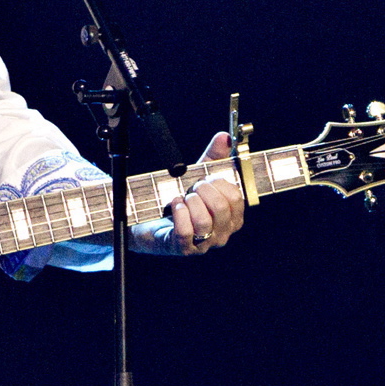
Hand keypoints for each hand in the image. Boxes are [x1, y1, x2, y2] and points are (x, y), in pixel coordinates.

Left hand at [132, 131, 246, 255]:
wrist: (147, 220)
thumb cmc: (180, 200)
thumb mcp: (197, 175)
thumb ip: (213, 157)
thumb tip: (224, 137)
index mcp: (232, 217)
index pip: (237, 197)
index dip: (219, 183)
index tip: (205, 178)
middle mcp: (222, 233)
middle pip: (223, 207)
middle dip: (204, 190)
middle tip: (191, 187)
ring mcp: (204, 244)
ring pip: (205, 220)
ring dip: (190, 202)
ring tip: (181, 197)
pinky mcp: (184, 248)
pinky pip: (186, 231)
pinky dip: (178, 213)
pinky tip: (174, 205)